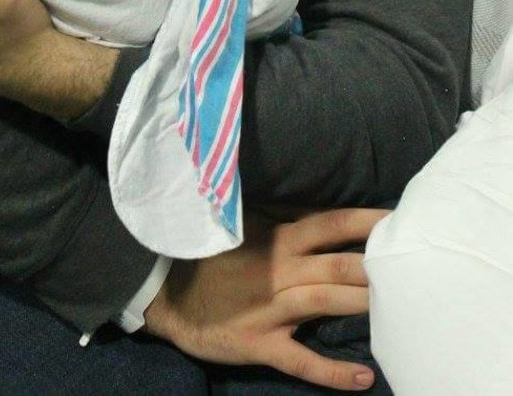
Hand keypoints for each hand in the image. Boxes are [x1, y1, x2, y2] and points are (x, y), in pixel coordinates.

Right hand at [144, 208, 387, 390]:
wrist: (168, 293)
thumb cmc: (214, 257)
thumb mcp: (245, 226)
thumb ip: (283, 216)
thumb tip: (324, 206)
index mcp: (277, 238)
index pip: (330, 223)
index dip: (366, 222)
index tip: (399, 219)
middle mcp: (279, 270)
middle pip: (338, 265)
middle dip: (377, 266)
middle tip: (413, 265)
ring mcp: (271, 309)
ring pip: (327, 303)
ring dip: (364, 305)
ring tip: (402, 309)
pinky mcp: (260, 344)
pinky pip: (301, 360)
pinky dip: (332, 372)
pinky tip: (364, 377)